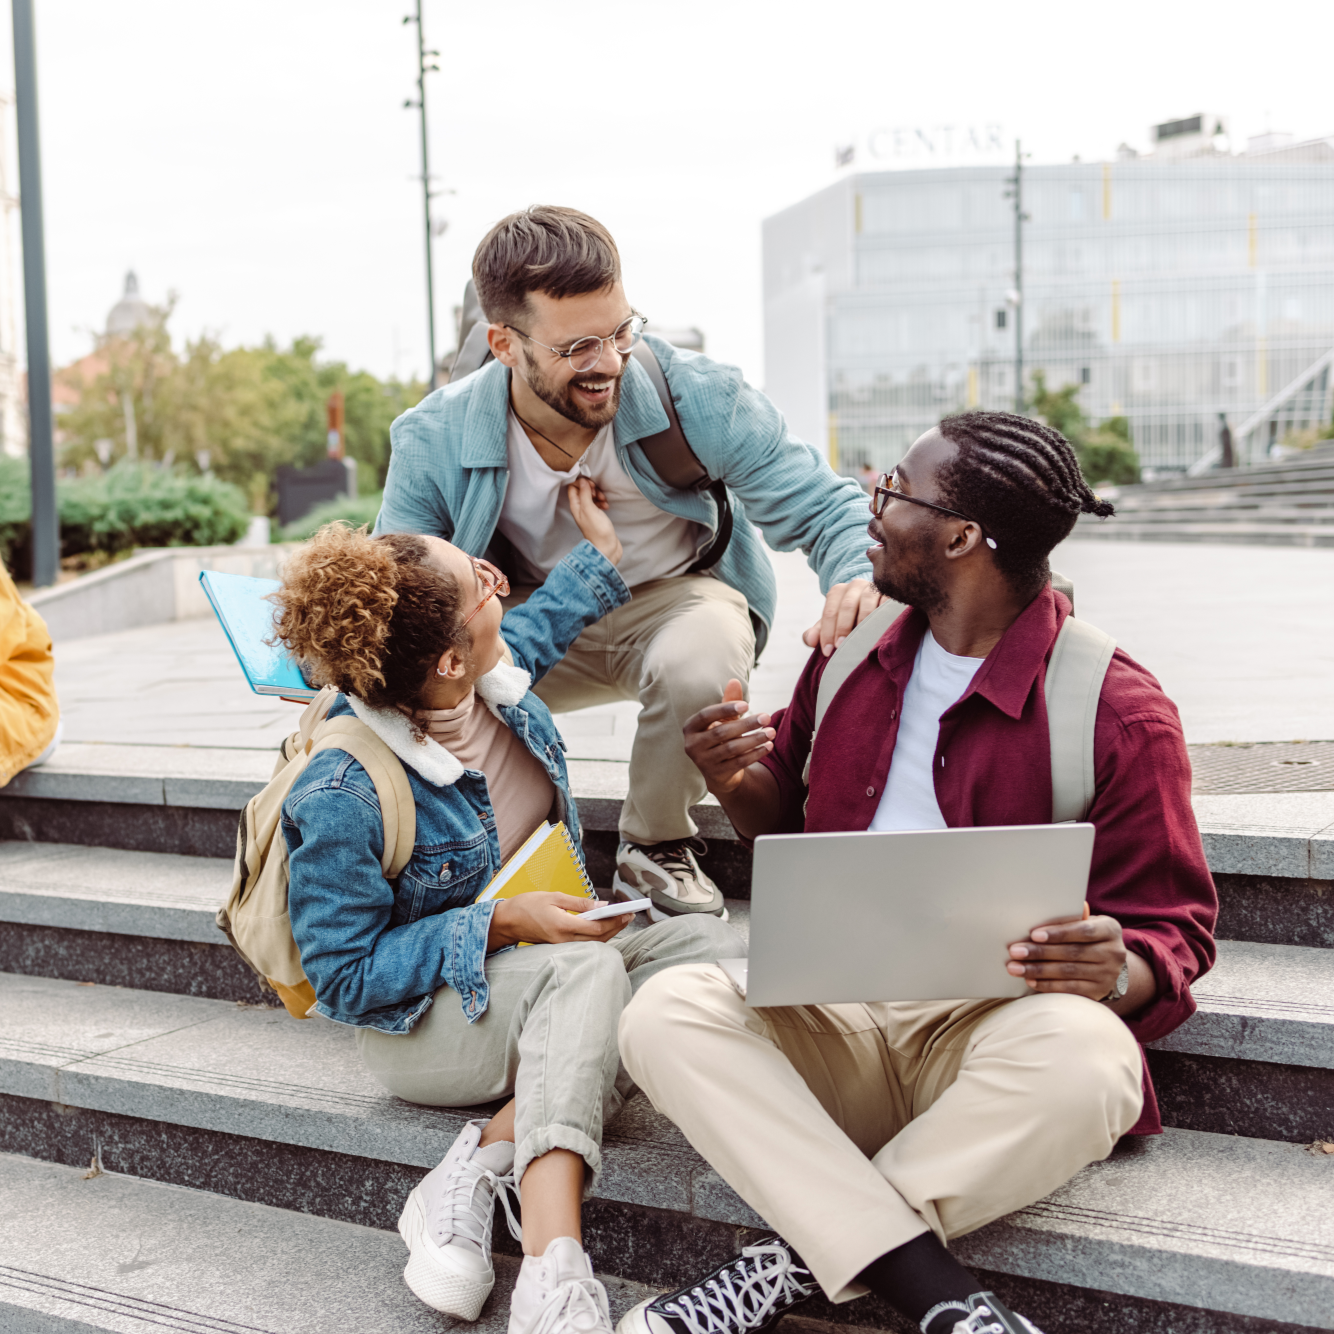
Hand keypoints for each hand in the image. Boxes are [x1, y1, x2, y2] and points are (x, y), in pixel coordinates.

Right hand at [487, 892, 627, 951]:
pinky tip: (604, 928)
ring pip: (592, 944)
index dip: (614, 921)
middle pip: (598, 938)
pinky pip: (584, 945)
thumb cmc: (528, 905)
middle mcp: (563, 940)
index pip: (595, 928)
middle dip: (616, 927)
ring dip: (609, 933)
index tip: (626, 912)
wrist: (507, 921)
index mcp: (562, 925)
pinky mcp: (559, 947)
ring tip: (621, 920)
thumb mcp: (555, 897)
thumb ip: (580, 903)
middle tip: (629, 916)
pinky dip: (597, 937)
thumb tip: (602, 906)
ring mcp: (561, 946)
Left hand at [568, 477, 620, 564]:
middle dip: (592, 489)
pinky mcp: (596, 515)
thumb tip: (582, 481)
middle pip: (582, 490)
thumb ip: (585, 494)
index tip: (590, 485)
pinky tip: (606, 506)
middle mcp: (580, 508)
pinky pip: (597, 503)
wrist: (607, 547)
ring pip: (591, 496)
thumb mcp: (590, 509)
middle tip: (597, 494)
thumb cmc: (597, 531)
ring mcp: (588, 512)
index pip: (572, 487)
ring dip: (598, 495)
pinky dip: (602, 502)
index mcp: (575, 506)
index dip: (581, 483)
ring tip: (604, 501)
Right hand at [682, 678, 774, 795]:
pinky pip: (738, 762)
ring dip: (754, 739)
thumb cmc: (720, 738)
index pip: (706, 715)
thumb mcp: (723, 720)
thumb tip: (734, 681)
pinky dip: (755, 754)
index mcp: (690, 727)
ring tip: (771, 732)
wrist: (719, 772)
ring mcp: (703, 761)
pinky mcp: (716, 775)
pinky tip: (768, 746)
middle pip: (721, 732)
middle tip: (767, 717)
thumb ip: (729, 703)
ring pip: (731, 748)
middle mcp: (692, 745)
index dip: (725, 709)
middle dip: (747, 724)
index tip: (746, 704)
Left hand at [802, 578, 885, 656]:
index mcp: (838, 591)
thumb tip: (810, 641)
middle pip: (847, 605)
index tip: (828, 652)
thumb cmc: (849, 617)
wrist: (874, 602)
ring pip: (867, 601)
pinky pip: (887, 601)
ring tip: (861, 640)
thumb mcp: (832, 622)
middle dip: (843, 628)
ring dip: (863, 622)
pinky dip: (884, 614)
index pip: (829, 612)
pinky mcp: (890, 592)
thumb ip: (818, 631)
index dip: (827, 632)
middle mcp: (855, 586)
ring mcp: (874, 587)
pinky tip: (882, 629)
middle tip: (841, 647)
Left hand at [1006, 912, 1126, 1000]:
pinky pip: (1070, 989)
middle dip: (1040, 952)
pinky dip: (1048, 985)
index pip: (1083, 930)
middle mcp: (1113, 952)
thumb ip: (1071, 918)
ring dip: (1038, 970)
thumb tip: (1043, 908)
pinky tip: (1030, 980)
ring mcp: (1108, 975)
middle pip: (1072, 952)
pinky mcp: (1099, 992)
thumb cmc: (1089, 937)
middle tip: (1015, 951)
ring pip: (1068, 972)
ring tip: (1016, 967)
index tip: (1034, 934)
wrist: (1111, 966)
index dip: (1058, 933)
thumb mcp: (1087, 923)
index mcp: (1110, 929)